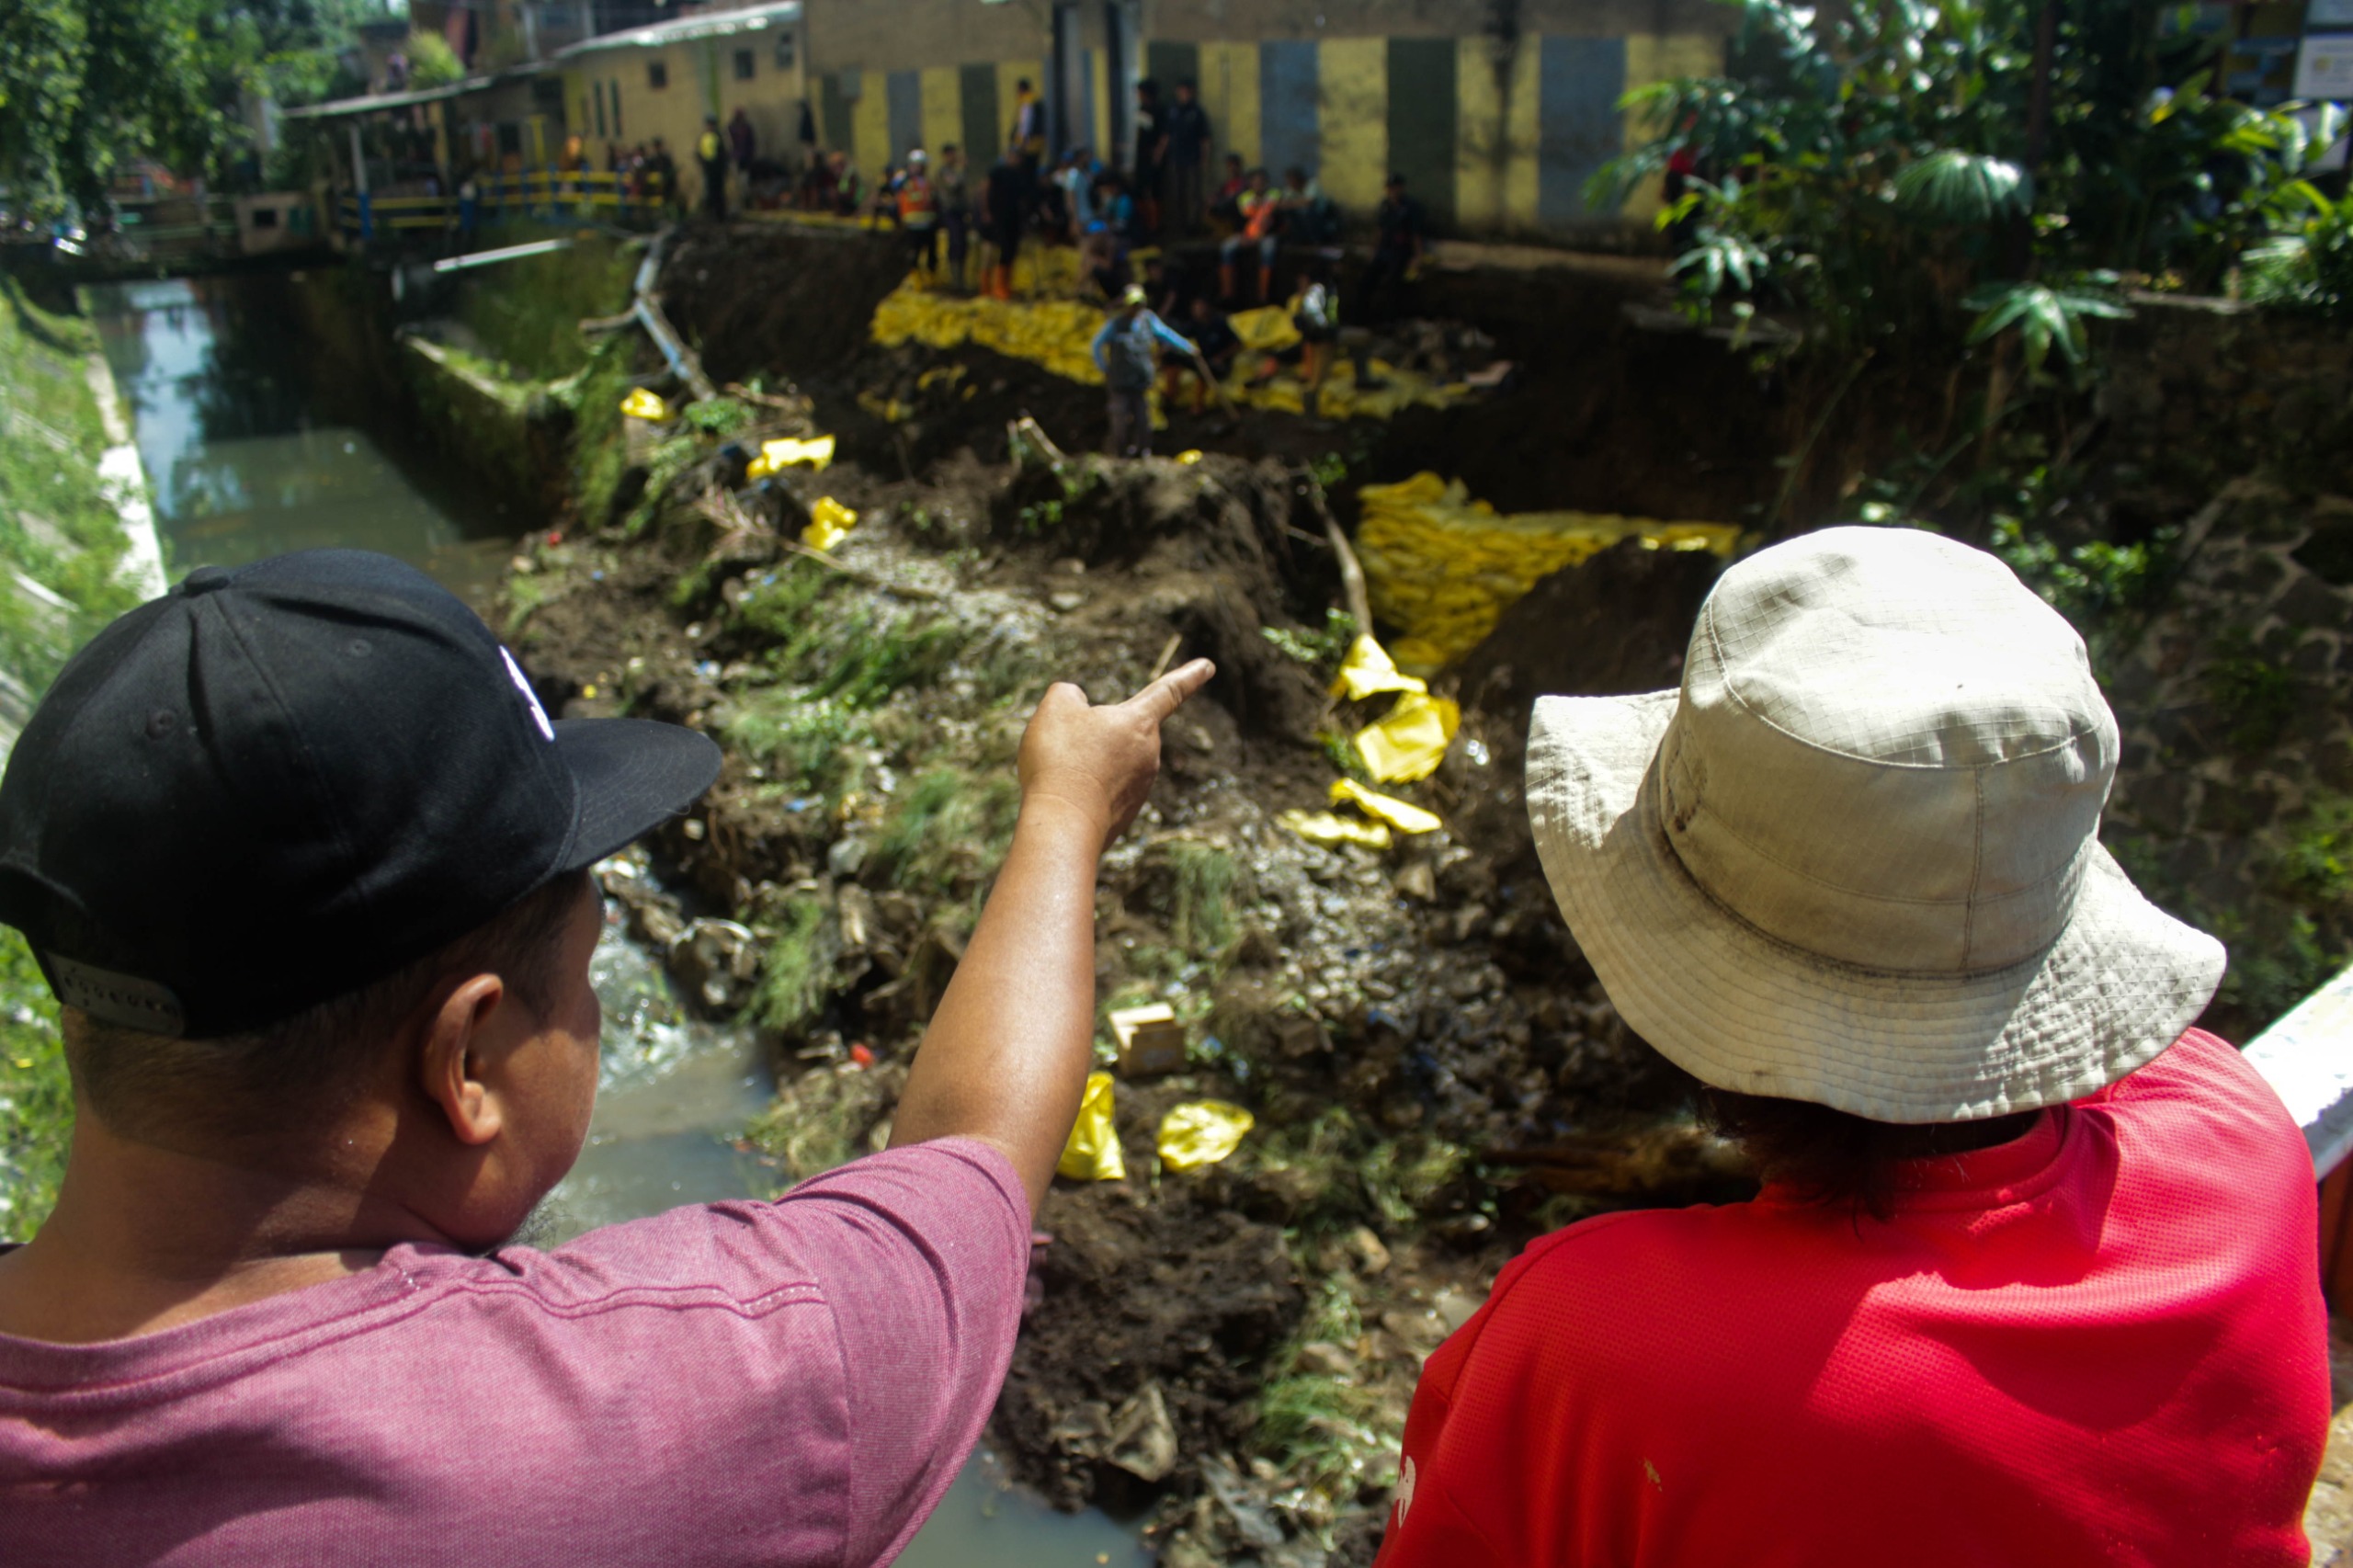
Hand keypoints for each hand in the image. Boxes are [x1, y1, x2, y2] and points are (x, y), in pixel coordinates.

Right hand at [1017, 659, 1214, 849]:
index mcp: (1139, 722)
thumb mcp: (1056, 708)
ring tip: (1061, 775)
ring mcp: (1139, 788)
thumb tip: (1076, 703)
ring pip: (1106, 764)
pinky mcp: (1124, 816)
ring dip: (1084, 765)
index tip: (1209, 667)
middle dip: (1094, 736)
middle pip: (1119, 733)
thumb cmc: (1062, 759)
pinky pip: (1099, 792)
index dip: (1189, 676)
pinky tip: (1065, 799)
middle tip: (1064, 748)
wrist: (1063, 825)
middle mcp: (1148, 755)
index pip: (1168, 691)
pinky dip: (1081, 790)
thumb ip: (1068, 694)